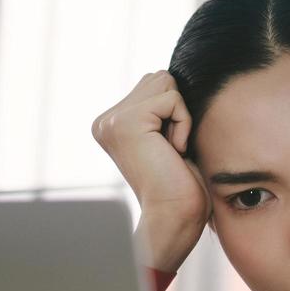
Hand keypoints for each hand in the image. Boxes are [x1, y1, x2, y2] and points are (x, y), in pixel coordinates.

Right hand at [91, 70, 210, 272]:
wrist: (174, 215)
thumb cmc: (182, 184)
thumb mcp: (168, 137)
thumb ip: (160, 108)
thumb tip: (169, 74)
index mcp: (112, 123)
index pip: (156, 84)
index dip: (176, 112)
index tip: (169, 149)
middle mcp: (105, 120)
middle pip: (160, 78)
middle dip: (177, 110)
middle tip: (171, 149)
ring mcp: (112, 120)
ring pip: (166, 84)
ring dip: (180, 117)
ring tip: (171, 150)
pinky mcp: (127, 122)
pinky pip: (173, 99)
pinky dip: (184, 124)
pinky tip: (173, 151)